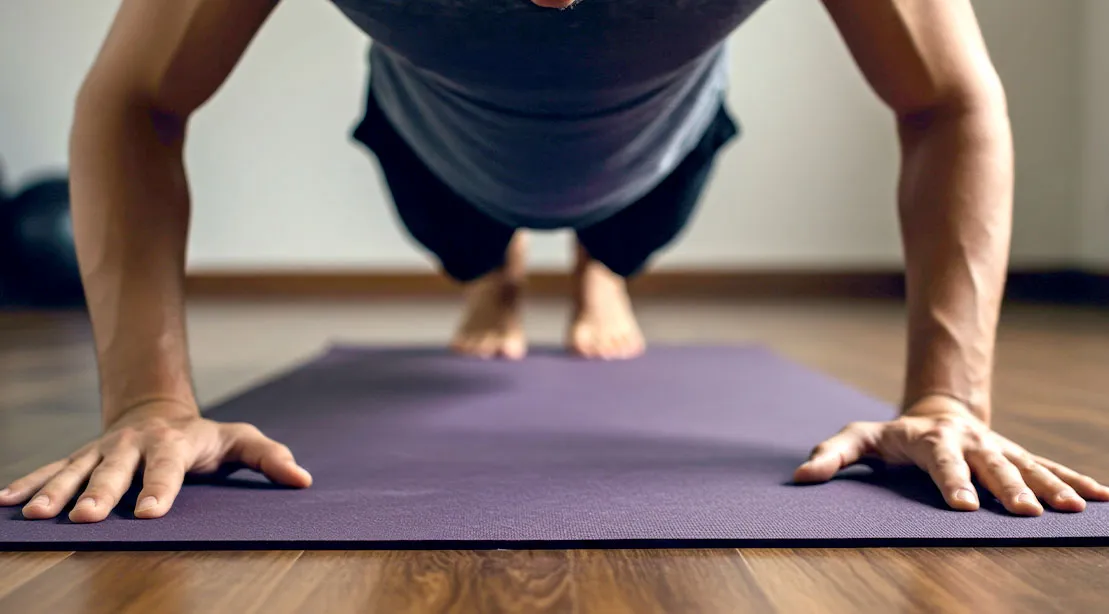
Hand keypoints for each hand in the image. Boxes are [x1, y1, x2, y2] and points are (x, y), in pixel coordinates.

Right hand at [0, 402, 311, 522]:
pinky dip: (28, 483)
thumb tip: (303, 480)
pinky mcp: (81, 457)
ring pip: (75, 470)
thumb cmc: (206, 437)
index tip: (150, 514)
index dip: (159, 490)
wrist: (158, 411)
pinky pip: (50, 469)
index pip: (167, 469)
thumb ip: (269, 458)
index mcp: (173, 444)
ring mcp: (102, 451)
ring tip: (32, 514)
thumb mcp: (240, 441)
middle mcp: (133, 445)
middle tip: (84, 518)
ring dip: (53, 492)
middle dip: (98, 493)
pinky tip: (5, 503)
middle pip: (114, 471)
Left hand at [794, 395, 1108, 514]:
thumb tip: (801, 476)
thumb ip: (832, 454)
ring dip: (1052, 487)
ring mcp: (997, 448)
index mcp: (930, 440)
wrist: (935, 412)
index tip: (963, 508)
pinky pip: (1050, 467)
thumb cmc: (892, 435)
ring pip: (1027, 466)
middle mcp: (969, 443)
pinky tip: (1101, 498)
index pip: (941, 463)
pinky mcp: (1017, 456)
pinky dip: (1076, 480)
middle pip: (991, 466)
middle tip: (1027, 514)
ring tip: (1074, 509)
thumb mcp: (859, 438)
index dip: (952, 484)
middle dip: (1009, 489)